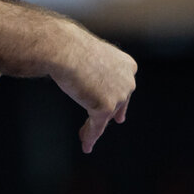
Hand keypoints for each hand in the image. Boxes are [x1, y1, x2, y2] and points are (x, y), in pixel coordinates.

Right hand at [49, 25, 136, 152]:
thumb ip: (97, 70)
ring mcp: (118, 95)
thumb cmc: (72, 47)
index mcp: (127, 65)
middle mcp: (128, 80)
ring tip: (84, 137)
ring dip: (93, 127)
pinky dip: (90, 137)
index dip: (120, 103)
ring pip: (105, 116)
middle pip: (116, 104)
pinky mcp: (106, 107)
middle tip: (101, 124)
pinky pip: (97, 127)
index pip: (123, 88)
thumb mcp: (93, 56)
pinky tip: (86, 146)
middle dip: (108, 115)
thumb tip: (89, 83)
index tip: (120, 118)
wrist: (66, 49)